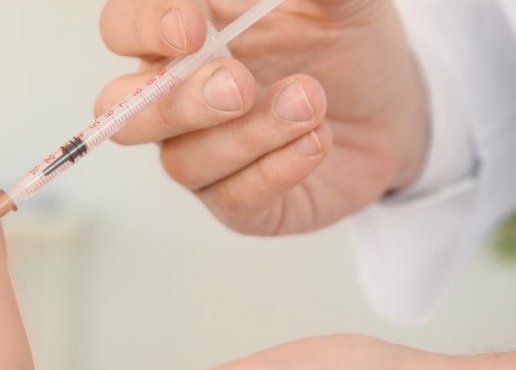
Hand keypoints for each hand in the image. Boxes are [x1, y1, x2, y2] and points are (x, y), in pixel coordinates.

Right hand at [95, 0, 429, 234]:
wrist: (392, 107)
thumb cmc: (344, 44)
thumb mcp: (339, 1)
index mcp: (182, 38)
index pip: (123, 28)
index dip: (142, 27)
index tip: (190, 26)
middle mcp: (178, 100)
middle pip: (123, 110)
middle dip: (176, 102)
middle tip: (240, 86)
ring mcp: (205, 156)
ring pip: (182, 161)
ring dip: (246, 135)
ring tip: (309, 104)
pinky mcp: (240, 203)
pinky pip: (232, 200)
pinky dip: (274, 172)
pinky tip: (316, 143)